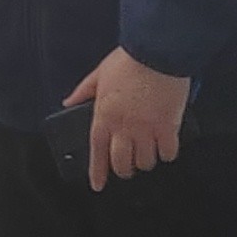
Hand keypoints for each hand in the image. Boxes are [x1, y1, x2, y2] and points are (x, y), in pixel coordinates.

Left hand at [67, 48, 190, 190]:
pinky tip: (166, 149)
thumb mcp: (99, 74)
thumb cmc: (129, 61)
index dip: (97, 172)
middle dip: (124, 170)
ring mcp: (147, 129)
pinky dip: (166, 154)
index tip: (98, 185)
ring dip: (145, 162)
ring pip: (145, 162)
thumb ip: (83, 91)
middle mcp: (124, 128)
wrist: (158, 51)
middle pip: (122, 164)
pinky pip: (168, 153)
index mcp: (104, 116)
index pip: (97, 152)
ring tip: (147, 154)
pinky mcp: (169, 127)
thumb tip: (67, 102)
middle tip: (127, 167)